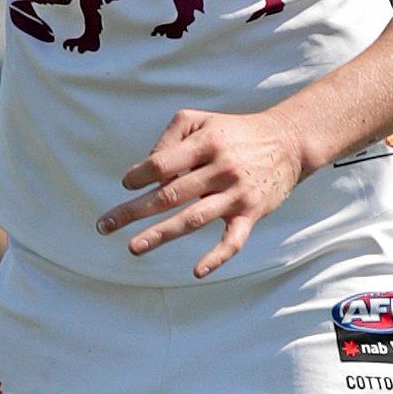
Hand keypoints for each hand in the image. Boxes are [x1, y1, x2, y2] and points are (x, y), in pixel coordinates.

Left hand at [96, 107, 304, 278]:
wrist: (288, 142)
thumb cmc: (234, 132)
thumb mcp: (201, 121)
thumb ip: (170, 139)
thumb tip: (147, 171)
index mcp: (206, 144)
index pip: (162, 163)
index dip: (140, 175)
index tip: (126, 185)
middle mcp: (220, 169)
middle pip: (169, 194)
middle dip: (133, 211)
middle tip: (104, 226)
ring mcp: (236, 194)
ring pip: (193, 219)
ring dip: (160, 235)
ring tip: (133, 247)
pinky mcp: (252, 214)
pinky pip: (233, 241)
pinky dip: (216, 257)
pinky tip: (197, 272)